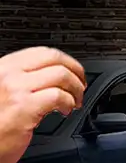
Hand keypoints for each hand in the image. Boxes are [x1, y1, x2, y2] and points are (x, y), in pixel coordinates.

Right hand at [0, 47, 85, 162]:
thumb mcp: (2, 91)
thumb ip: (22, 80)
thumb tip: (51, 76)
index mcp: (3, 67)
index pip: (42, 52)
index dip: (65, 61)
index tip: (73, 72)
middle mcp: (7, 73)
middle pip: (54, 59)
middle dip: (75, 71)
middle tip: (80, 86)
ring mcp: (15, 88)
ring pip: (61, 75)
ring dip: (76, 89)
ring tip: (74, 102)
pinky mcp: (24, 107)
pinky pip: (59, 96)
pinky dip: (69, 103)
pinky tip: (65, 111)